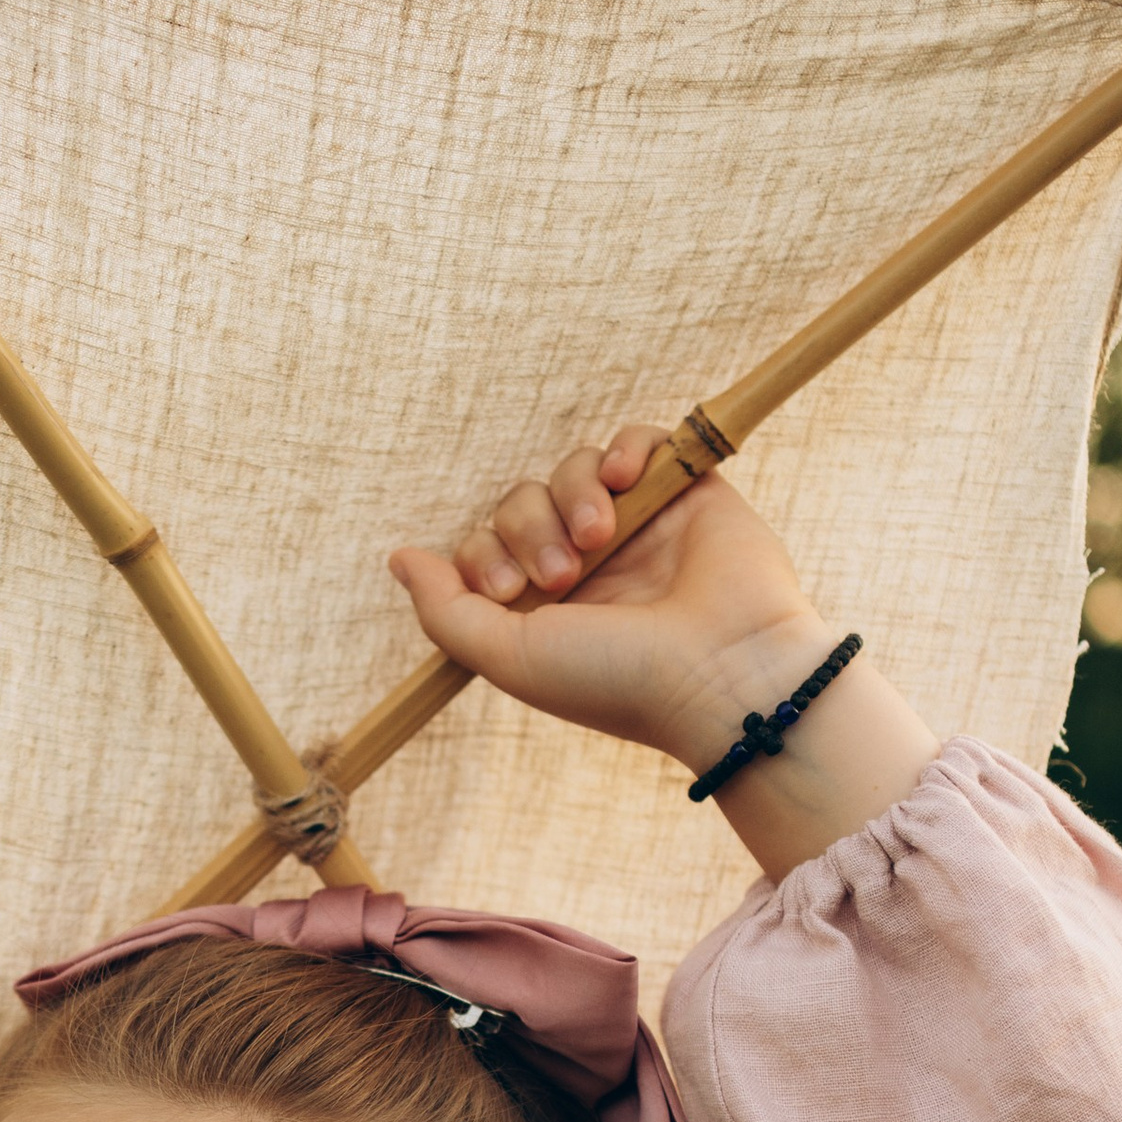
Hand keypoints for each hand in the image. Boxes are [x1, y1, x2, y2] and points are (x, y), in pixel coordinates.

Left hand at [387, 425, 940, 877]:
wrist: (722, 675)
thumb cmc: (615, 679)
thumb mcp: (509, 658)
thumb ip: (446, 611)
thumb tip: (399, 559)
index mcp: (546, 609)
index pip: (485, 548)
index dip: (482, 555)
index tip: (507, 591)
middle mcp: (589, 565)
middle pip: (521, 503)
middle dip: (526, 529)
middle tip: (562, 575)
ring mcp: (639, 527)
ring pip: (572, 469)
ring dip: (571, 494)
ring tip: (600, 536)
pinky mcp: (687, 495)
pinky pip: (639, 442)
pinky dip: (623, 448)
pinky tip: (625, 480)